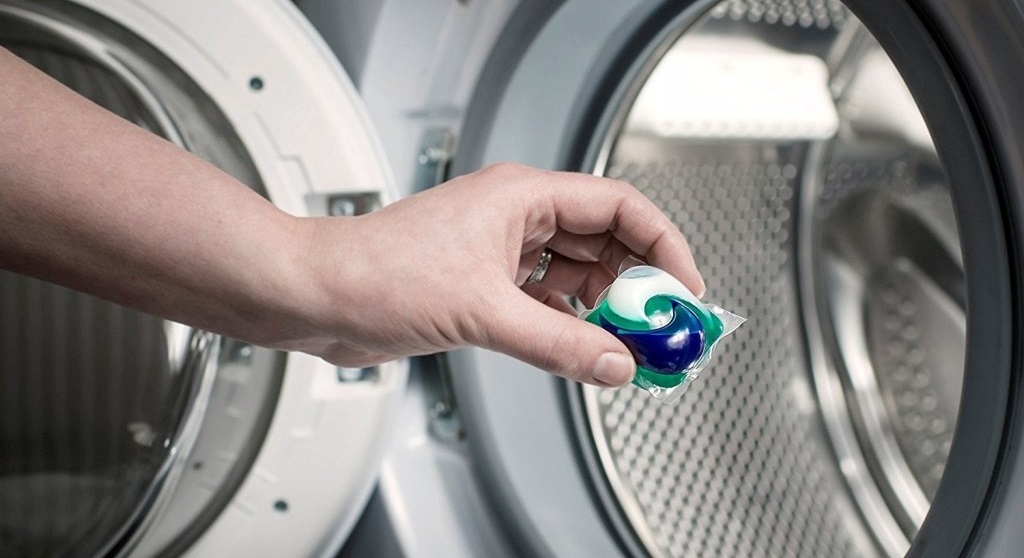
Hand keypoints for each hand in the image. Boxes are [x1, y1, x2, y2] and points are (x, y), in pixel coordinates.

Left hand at [295, 163, 703, 386]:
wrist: (318, 296)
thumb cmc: (377, 272)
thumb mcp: (483, 312)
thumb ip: (559, 342)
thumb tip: (616, 363)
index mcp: (524, 196)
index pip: (620, 207)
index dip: (663, 246)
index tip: (684, 290)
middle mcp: (518, 217)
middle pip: (606, 243)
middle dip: (637, 287)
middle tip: (660, 332)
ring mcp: (501, 251)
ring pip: (577, 274)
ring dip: (603, 310)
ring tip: (625, 348)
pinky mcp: (485, 284)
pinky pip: (547, 300)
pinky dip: (568, 323)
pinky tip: (580, 349)